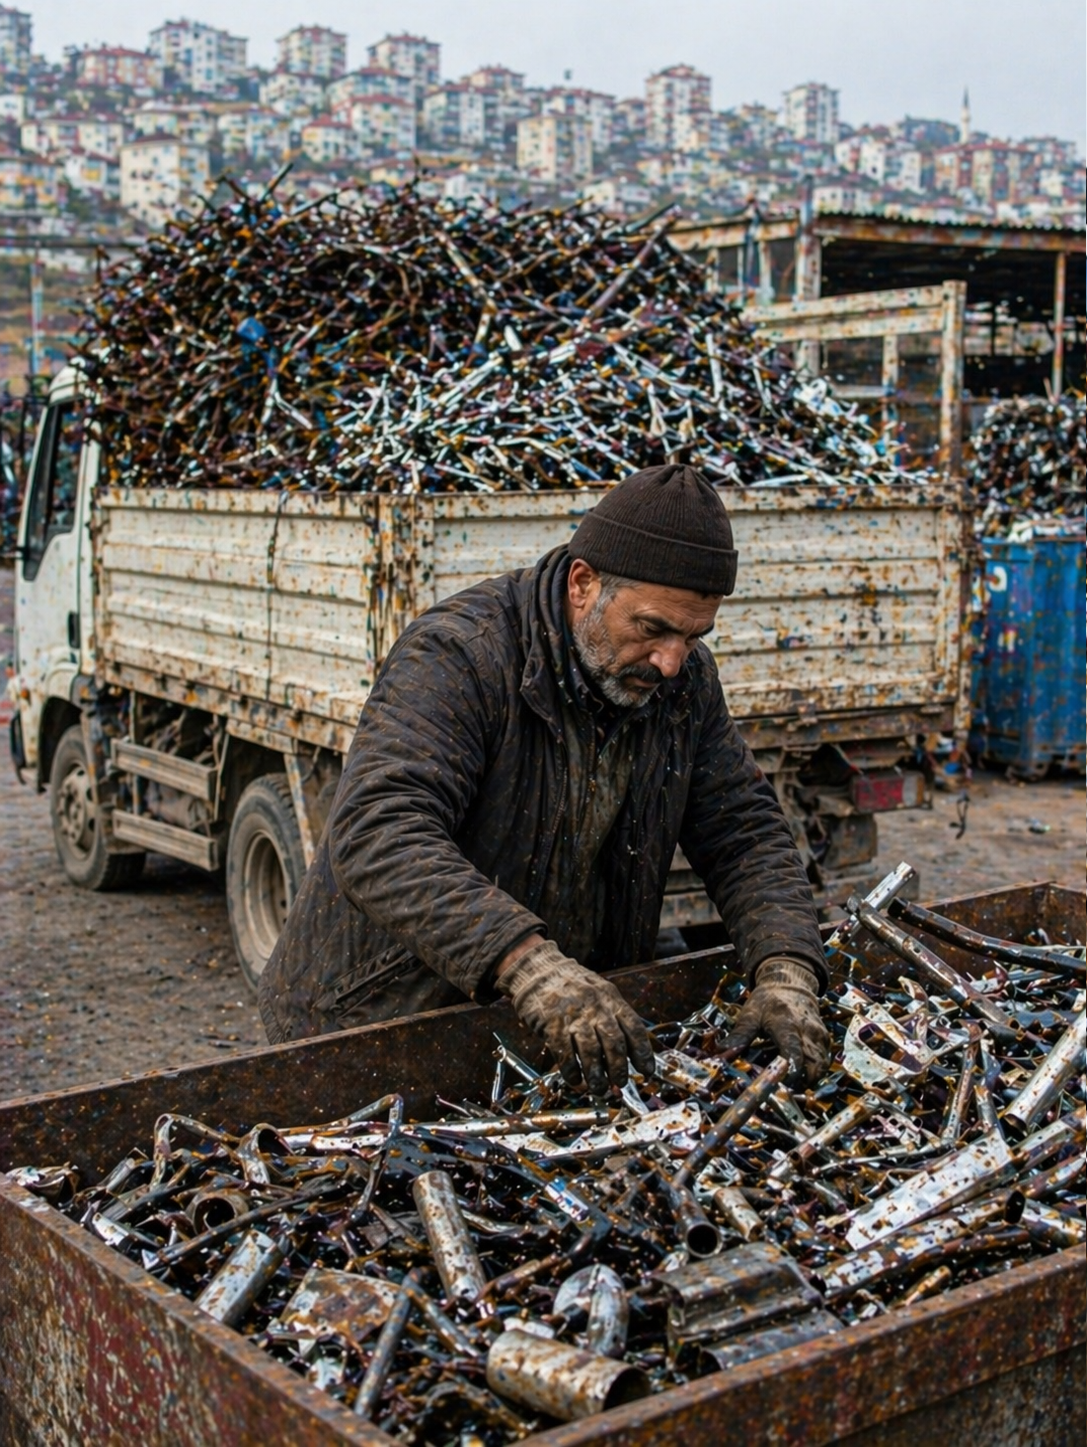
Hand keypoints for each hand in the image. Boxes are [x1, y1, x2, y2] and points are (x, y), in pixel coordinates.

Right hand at [496, 938, 655, 1094]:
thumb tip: (627, 1052)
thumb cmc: (572, 985)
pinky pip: (565, 1053)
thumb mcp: (600, 993)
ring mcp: (574, 1015)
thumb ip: (614, 1018)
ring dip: (596, 1075)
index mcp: (611, 999)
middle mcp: (595, 1007)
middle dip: (619, 1069)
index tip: (646, 1071)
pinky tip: (575, 1079)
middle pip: (614, 1043)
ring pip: (591, 1051)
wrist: (539, 969)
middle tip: (620, 1084)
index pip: (634, 1028)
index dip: (642, 1053)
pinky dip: (571, 1070)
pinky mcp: (552, 1024)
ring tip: (598, 1088)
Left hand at [723, 957, 829, 1085]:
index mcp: (787, 1024)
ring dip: (808, 1079)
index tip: (779, 1084)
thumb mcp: (750, 1014)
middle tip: (782, 1089)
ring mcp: (819, 1036)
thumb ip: (739, 1035)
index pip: (793, 1052)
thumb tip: (721, 1053)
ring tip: (789, 1084)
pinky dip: (814, 1072)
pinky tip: (798, 1075)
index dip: (788, 1072)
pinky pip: (824, 1062)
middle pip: (813, 1065)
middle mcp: (808, 1031)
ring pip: (821, 1066)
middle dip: (801, 1082)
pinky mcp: (824, 1040)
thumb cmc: (767, 1001)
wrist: (789, 983)